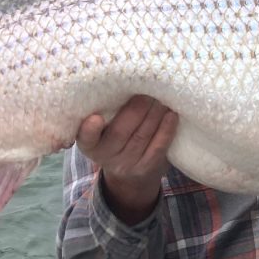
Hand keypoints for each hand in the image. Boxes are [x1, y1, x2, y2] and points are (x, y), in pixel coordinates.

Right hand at [75, 95, 176, 223]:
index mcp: (89, 144)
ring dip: (154, 113)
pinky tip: (171, 114)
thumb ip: (106, 112)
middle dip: (137, 108)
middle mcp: (106, 156)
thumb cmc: (114, 140)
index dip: (90, 129)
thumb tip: (127, 82)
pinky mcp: (147, 167)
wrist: (129, 176)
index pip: (86, 138)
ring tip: (162, 96)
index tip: (96, 118)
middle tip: (148, 88)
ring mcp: (127, 164)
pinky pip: (158, 146)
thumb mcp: (102, 132)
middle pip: (121, 131)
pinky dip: (167, 128)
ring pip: (142, 135)